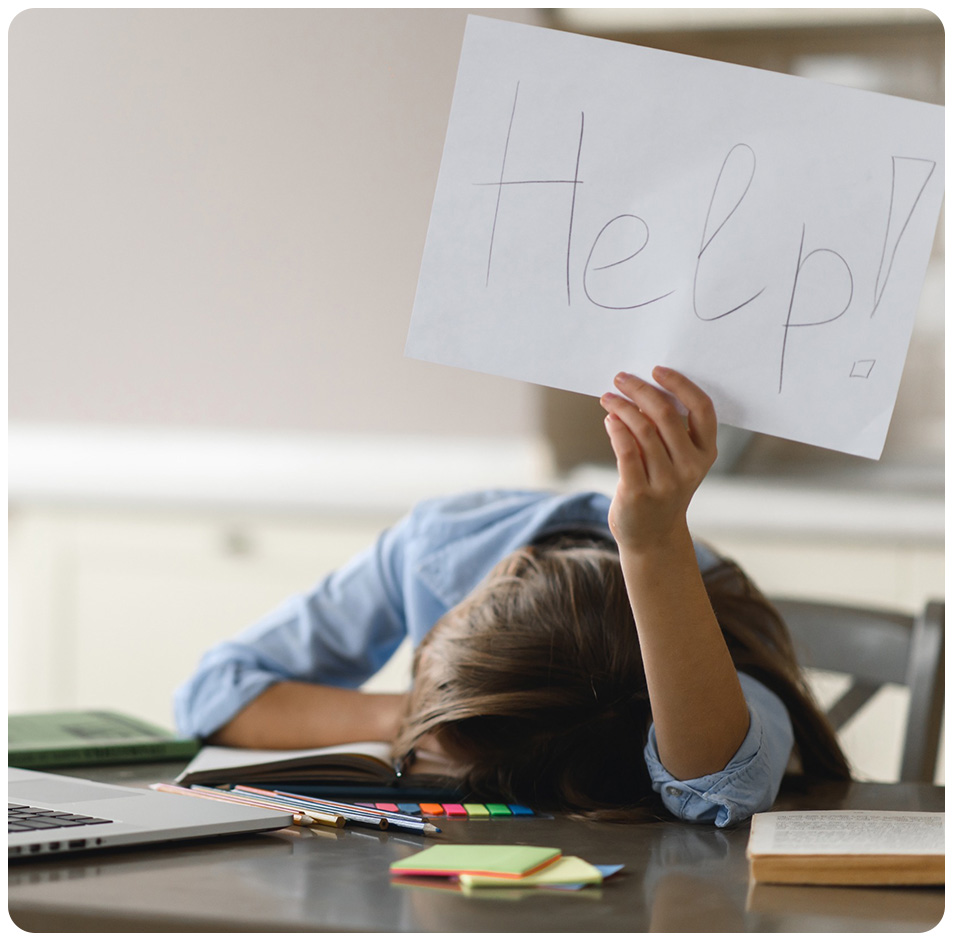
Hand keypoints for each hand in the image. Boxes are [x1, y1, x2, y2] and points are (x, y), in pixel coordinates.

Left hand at [599, 367, 717, 552]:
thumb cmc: (662, 488)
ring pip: (642, 430)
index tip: (657, 370)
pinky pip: (626, 451)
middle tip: (621, 378)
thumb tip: (641, 390)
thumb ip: (668, 431)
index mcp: (706, 453)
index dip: (680, 385)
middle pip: (665, 415)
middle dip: (641, 390)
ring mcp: (666, 482)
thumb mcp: (677, 461)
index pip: (702, 409)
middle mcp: (690, 467)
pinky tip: (610, 419)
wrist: (652, 537)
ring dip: (622, 407)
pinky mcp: (639, 493)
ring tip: (609, 398)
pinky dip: (616, 429)